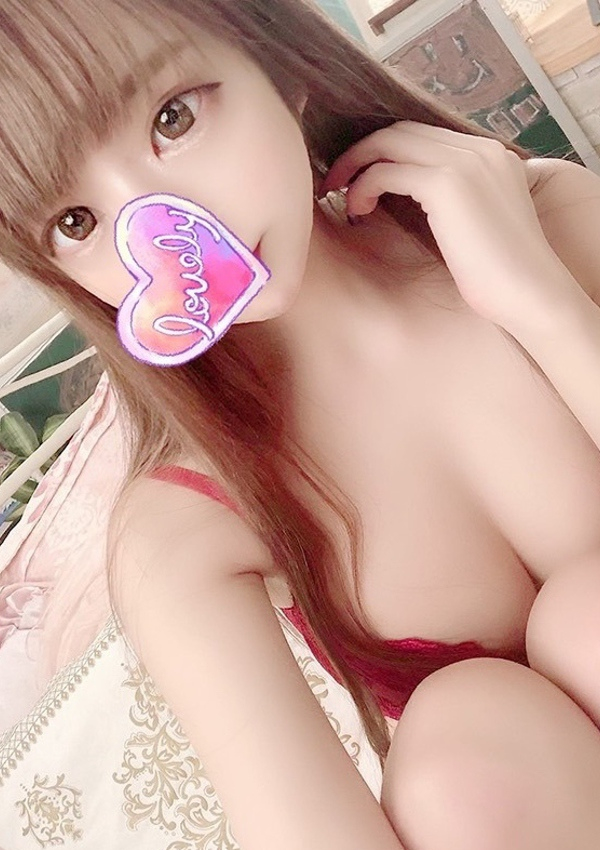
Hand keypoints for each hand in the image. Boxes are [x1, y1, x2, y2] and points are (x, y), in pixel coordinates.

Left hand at [319, 121, 574, 330]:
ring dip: (356, 167)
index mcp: (488, 154)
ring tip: (341, 198)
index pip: (421, 135)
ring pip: (389, 143)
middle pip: (400, 130)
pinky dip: (364, 187)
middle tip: (335, 181)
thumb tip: (402, 195)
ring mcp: (464, 162)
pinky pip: (386, 171)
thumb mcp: (476, 222)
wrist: (530, 293)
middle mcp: (477, 148)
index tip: (358, 175)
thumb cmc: (501, 274)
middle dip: (361, 152)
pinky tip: (358, 211)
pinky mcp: (447, 185)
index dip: (383, 150)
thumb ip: (450, 198)